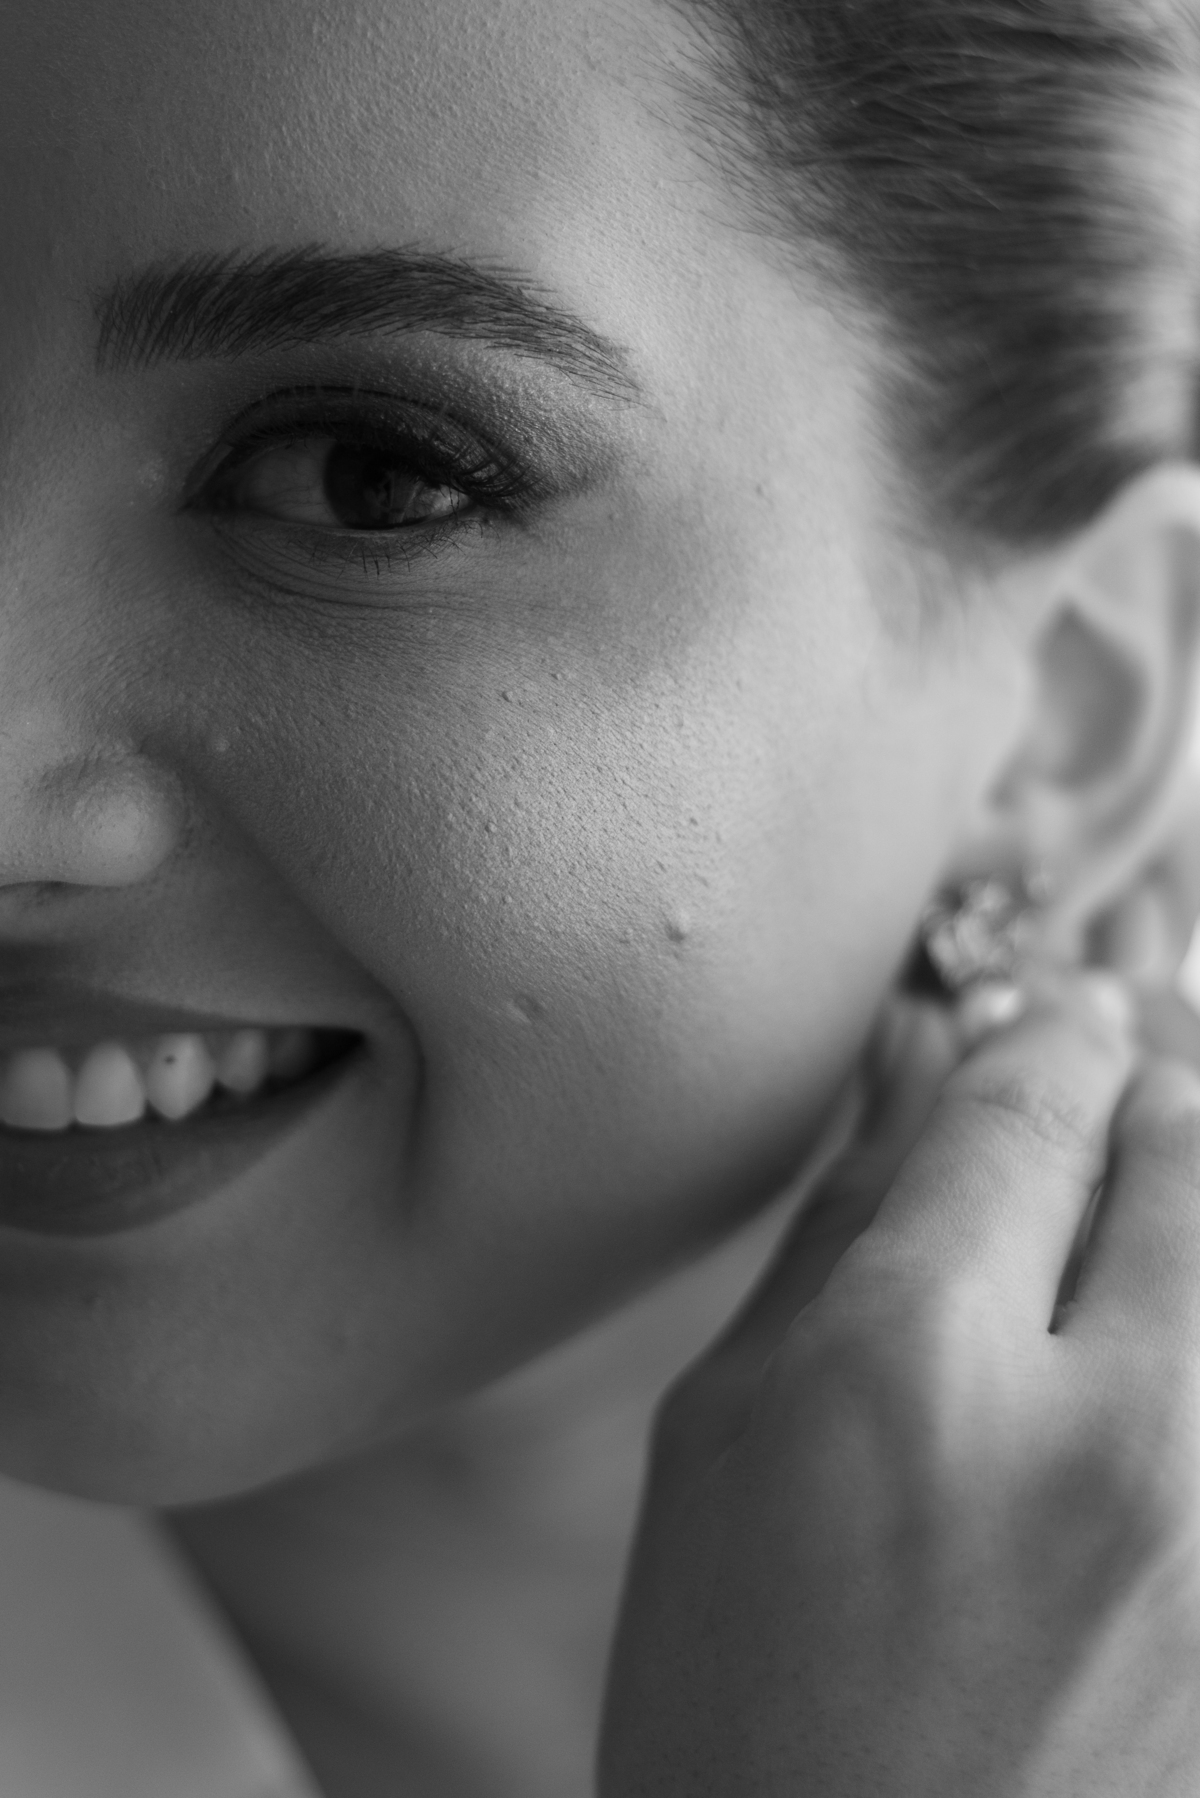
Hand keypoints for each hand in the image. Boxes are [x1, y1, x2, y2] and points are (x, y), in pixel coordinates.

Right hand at [600, 977, 1199, 1795]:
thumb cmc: (744, 1713)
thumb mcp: (718, 1446)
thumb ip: (834, 1242)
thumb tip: (920, 1095)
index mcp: (910, 1376)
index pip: (1029, 1109)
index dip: (1042, 1034)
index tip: (1046, 1017)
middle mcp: (1112, 1436)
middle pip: (1190, 1149)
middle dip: (1154, 1080)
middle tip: (1123, 1065)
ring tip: (1162, 1183)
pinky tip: (1168, 1315)